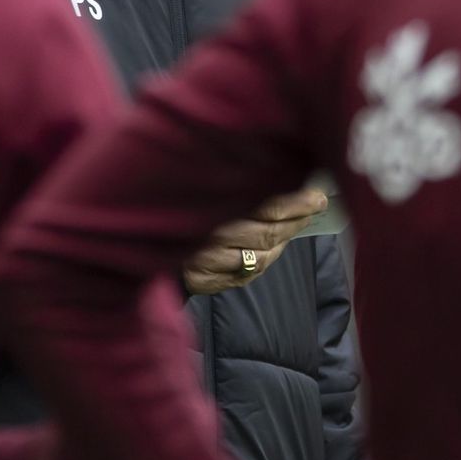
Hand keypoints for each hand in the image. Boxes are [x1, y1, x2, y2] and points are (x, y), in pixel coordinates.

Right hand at [183, 188, 327, 295]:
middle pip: (268, 232)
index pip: (267, 207)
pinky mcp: (210, 282)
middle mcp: (215, 238)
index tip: (317, 195)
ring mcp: (212, 264)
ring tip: (302, 221)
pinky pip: (248, 273)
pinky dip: (267, 259)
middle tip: (317, 205)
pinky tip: (277, 245)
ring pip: (262, 256)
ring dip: (285, 239)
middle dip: (297, 219)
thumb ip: (234, 185)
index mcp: (215, 210)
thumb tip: (278, 176)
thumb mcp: (201, 187)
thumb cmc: (177, 208)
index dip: (295, 202)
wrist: (143, 246)